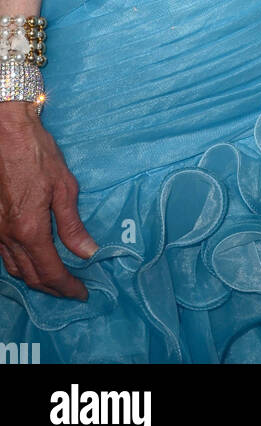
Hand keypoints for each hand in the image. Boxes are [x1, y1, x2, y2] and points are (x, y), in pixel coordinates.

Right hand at [0, 105, 97, 298]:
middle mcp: (9, 236)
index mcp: (29, 229)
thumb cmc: (36, 153)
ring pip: (13, 268)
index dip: (67, 287)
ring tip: (55, 279)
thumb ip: (72, 224)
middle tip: (72, 290)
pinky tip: (30, 260)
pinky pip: (3, 254)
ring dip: (34, 278)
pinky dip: (18, 264)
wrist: (6, 132)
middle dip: (52, 288)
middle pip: (30, 276)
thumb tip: (87, 252)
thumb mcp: (63, 186)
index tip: (82, 293)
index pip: (50, 272)